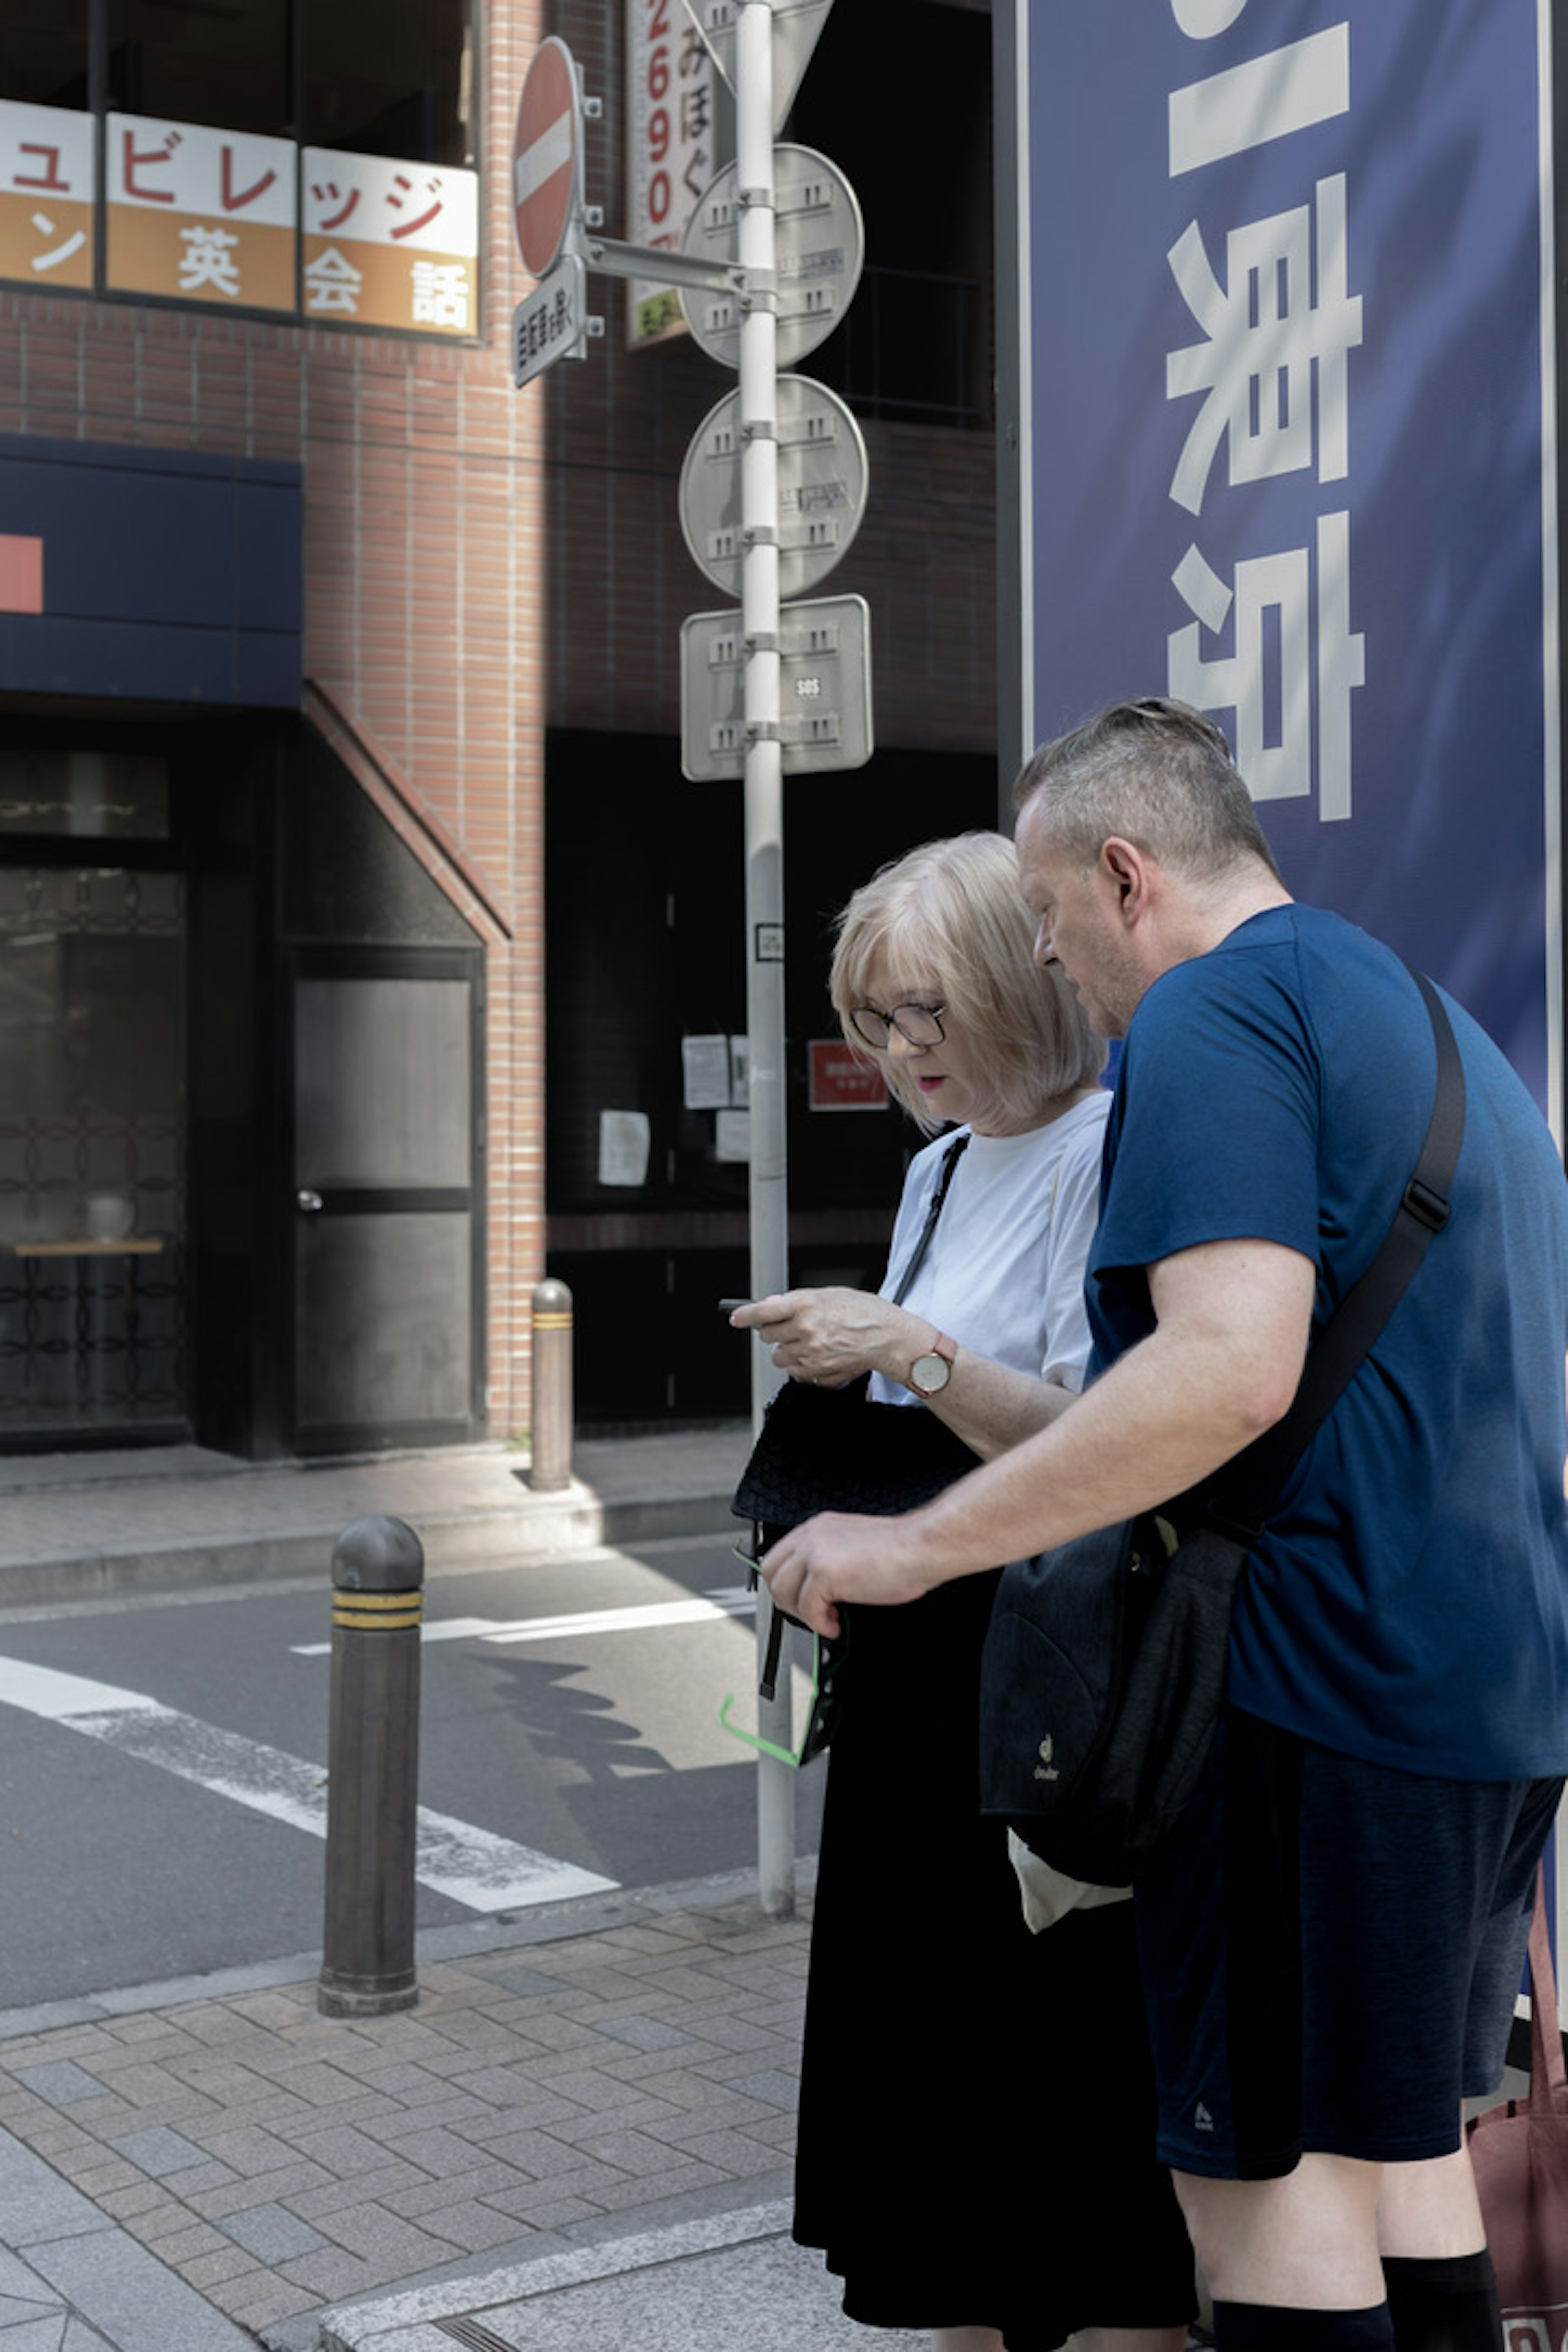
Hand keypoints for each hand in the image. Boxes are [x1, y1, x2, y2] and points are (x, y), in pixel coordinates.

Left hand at [730, 1287, 917, 1387]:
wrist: (888, 1336)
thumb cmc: (863, 1311)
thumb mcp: (829, 1294)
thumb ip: (798, 1301)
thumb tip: (772, 1306)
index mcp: (806, 1304)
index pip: (763, 1310)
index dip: (745, 1315)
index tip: (736, 1318)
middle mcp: (805, 1329)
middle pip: (768, 1336)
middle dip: (775, 1332)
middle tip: (790, 1327)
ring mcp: (810, 1353)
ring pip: (778, 1356)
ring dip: (786, 1350)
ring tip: (807, 1342)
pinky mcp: (817, 1372)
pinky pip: (793, 1372)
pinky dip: (799, 1365)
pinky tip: (816, 1355)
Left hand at [759, 1509, 934, 1636]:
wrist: (920, 1547)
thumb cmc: (901, 1550)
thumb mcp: (853, 1549)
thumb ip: (832, 1561)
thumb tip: (822, 1590)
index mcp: (818, 1528)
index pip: (779, 1556)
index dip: (787, 1584)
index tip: (802, 1600)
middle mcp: (811, 1536)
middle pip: (771, 1572)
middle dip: (787, 1599)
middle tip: (810, 1613)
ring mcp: (815, 1553)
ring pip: (782, 1591)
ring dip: (800, 1613)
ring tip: (825, 1619)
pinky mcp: (824, 1573)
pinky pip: (806, 1608)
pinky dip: (819, 1623)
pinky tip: (835, 1625)